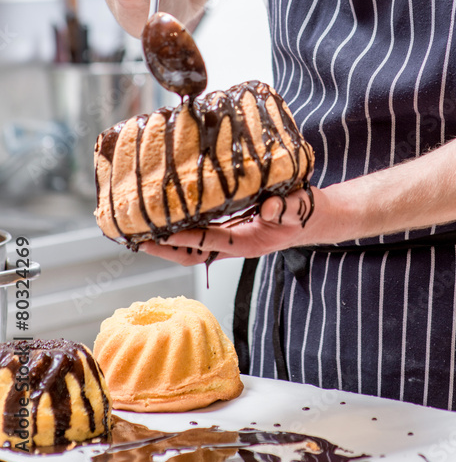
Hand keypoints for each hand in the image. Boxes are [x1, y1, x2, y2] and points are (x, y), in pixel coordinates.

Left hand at [139, 187, 335, 266]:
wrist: (312, 218)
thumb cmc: (305, 212)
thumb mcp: (299, 208)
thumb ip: (285, 208)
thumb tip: (268, 205)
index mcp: (248, 242)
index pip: (208, 242)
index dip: (183, 238)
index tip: (158, 234)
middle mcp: (234, 245)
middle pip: (190, 255)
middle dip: (163, 250)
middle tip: (136, 239)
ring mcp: (230, 239)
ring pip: (192, 248)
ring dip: (167, 242)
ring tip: (141, 230)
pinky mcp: (230, 230)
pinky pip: (200, 234)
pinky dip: (181, 229)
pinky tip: (167, 217)